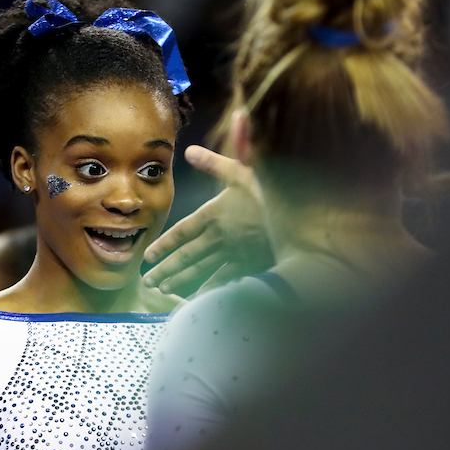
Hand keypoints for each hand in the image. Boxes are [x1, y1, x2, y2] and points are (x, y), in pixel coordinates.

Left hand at [143, 145, 272, 296]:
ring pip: (201, 271)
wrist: (301, 218)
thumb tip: (189, 150)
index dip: (163, 246)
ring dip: (181, 282)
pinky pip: (224, 280)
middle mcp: (219, 237)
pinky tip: (200, 299)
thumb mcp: (242, 171)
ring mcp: (233, 253)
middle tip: (148, 283)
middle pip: (186, 257)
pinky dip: (210, 290)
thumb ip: (214, 164)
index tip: (148, 257)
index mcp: (213, 214)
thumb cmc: (271, 191)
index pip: (181, 233)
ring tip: (165, 291)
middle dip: (165, 270)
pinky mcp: (249, 264)